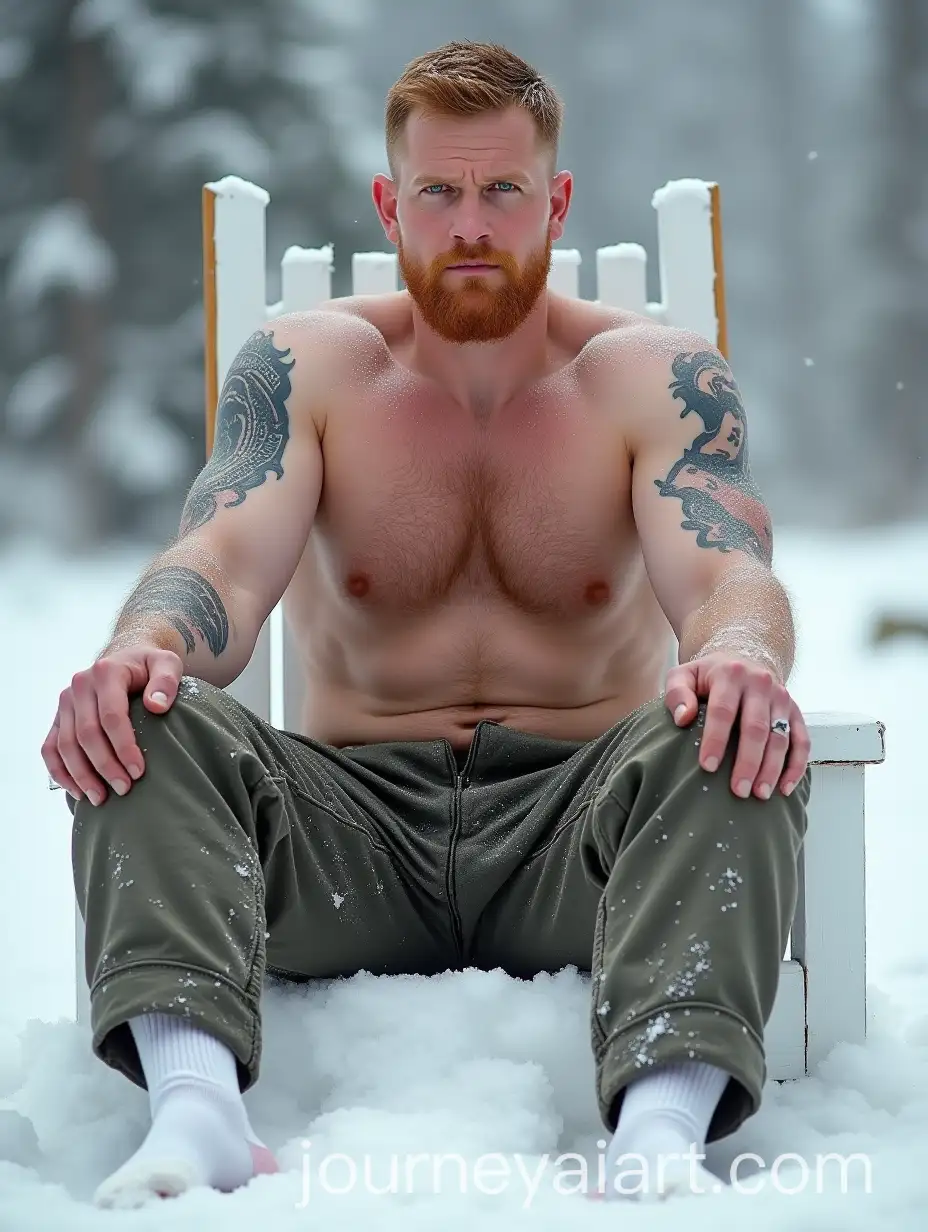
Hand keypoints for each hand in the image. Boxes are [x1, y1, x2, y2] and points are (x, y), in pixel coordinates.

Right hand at [42, 645, 182, 805]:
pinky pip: (50, 748)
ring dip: (81, 775)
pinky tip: (77, 791)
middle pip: (86, 734)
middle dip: (104, 766)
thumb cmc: (149, 665)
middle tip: (123, 789)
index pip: (111, 716)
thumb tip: (157, 706)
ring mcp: (65, 703)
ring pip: (65, 745)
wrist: (126, 657)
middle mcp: (79, 686)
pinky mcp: (58, 717)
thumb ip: (166, 681)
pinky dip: (60, 772)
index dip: (123, 746)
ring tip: (100, 799)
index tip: (138, 771)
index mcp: (106, 672)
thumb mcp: (167, 663)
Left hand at [664, 652, 809, 799]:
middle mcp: (761, 684)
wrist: (744, 658)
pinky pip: (802, 741)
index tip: (707, 767)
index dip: (716, 740)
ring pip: (781, 737)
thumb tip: (683, 718)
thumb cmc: (708, 676)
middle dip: (748, 762)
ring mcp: (781, 698)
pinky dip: (796, 766)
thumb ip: (677, 693)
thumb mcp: (684, 675)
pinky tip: (785, 788)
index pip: (723, 711)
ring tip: (760, 794)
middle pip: (756, 728)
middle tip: (738, 791)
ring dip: (772, 769)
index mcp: (731, 674)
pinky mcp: (795, 712)